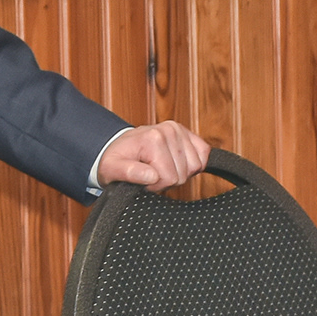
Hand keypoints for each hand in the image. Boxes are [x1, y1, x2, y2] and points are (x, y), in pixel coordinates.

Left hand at [95, 123, 213, 188]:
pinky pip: (204, 154)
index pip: (169, 178)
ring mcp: (180, 130)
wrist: (118, 147)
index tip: (143, 179)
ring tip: (161, 168)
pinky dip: (193, 164)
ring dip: (178, 173)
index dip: (155, 186)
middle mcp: (169, 130)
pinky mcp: (188, 134)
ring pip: (195, 167)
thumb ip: (129, 173)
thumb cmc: (116, 160)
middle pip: (182, 174)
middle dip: (166, 180)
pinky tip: (176, 164)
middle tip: (150, 173)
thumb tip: (151, 176)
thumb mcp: (112, 169)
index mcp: (153, 138)